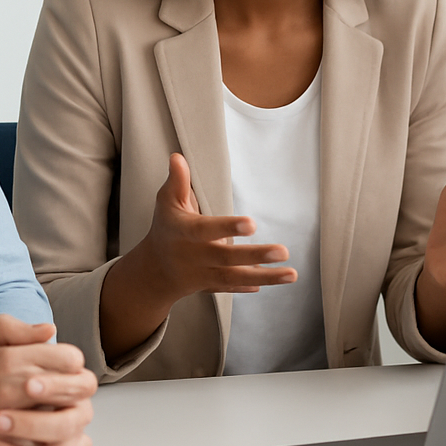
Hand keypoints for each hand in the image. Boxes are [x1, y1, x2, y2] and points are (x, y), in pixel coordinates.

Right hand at [136, 152, 297, 299]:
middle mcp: (194, 256)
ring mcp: (202, 274)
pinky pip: (231, 288)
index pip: (205, 230)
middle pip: (226, 258)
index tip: (252, 224)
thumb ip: (177, 181)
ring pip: (235, 278)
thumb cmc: (166, 227)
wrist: (154, 269)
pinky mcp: (210, 285)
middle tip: (283, 251)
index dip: (227, 227)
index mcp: (183, 232)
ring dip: (265, 277)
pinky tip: (271, 282)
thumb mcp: (167, 202)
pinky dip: (249, 287)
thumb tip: (178, 157)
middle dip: (255, 256)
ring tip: (292, 274)